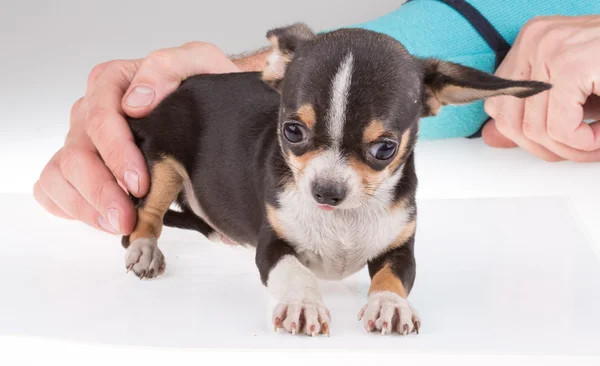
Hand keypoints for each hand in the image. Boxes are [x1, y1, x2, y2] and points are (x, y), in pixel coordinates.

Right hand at [34, 42, 240, 233]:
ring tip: (119, 224)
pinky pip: (54, 188)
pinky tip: (102, 218)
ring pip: (60, 175)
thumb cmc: (202, 87)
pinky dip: (71, 208)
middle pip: (77, 154)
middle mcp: (90, 110)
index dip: (117, 155)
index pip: (101, 120)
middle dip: (101, 192)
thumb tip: (136, 100)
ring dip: (86, 207)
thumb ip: (168, 67)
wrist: (209, 108)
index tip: (139, 184)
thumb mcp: (199, 63)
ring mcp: (82, 139)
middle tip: (127, 218)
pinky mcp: (80, 165)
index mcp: (112, 82)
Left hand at [483, 16, 599, 161]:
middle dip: (544, 148)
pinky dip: (582, 144)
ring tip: (594, 144)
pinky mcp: (572, 63)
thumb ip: (531, 114)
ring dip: (569, 150)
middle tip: (577, 150)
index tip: (554, 143)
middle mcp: (534, 40)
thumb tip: (492, 139)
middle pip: (508, 119)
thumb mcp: (570, 95)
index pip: (498, 104)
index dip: (524, 135)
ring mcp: (550, 48)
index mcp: (531, 43)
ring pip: (534, 129)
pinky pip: (559, 128)